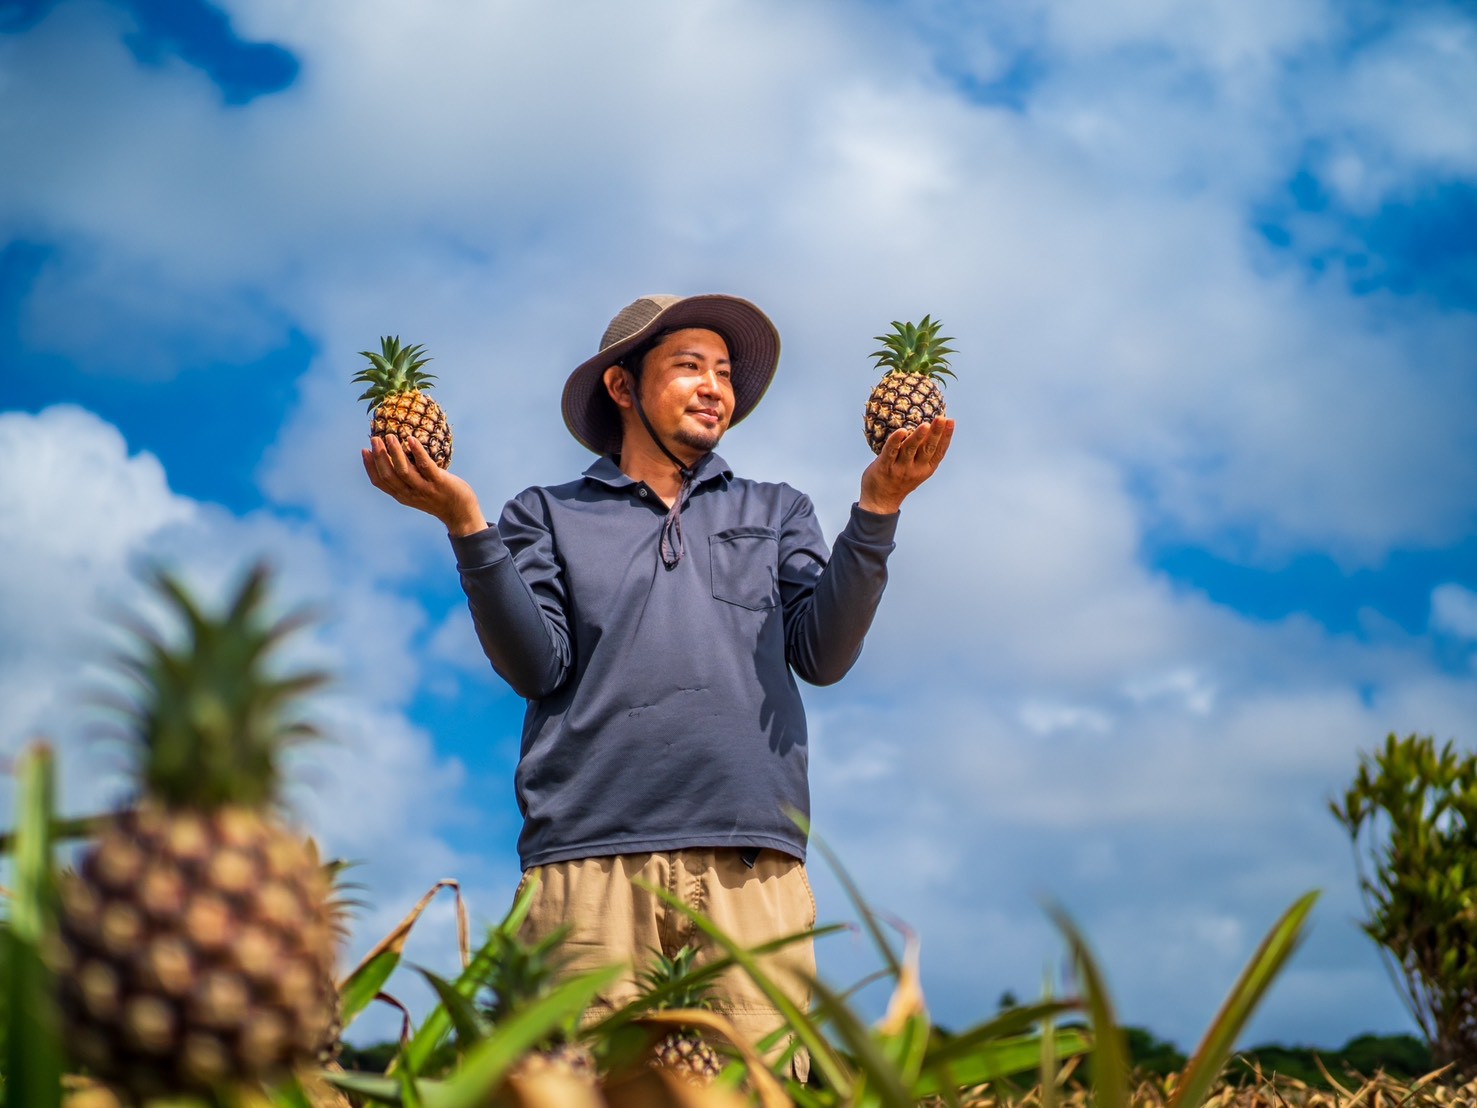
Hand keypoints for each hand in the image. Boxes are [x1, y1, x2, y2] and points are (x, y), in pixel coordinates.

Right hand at [362, 434, 486, 535]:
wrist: (461, 514)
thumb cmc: (439, 498)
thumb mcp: (417, 492)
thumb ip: (406, 480)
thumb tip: (398, 456)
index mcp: (402, 495)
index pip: (380, 482)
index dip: (370, 466)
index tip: (365, 450)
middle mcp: (410, 494)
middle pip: (388, 475)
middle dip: (379, 456)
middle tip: (375, 439)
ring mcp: (424, 489)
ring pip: (404, 470)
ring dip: (395, 452)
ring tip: (390, 437)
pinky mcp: (439, 482)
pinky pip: (426, 466)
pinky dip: (417, 452)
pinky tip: (411, 440)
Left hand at [858, 418, 954, 514]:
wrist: (880, 502)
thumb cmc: (898, 481)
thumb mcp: (915, 470)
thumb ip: (921, 454)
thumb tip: (926, 428)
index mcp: (926, 469)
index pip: (939, 451)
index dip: (946, 436)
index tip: (951, 421)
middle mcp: (915, 469)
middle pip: (928, 449)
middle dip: (936, 433)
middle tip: (941, 418)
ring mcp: (900, 469)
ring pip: (910, 449)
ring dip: (918, 437)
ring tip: (925, 424)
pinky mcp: (884, 467)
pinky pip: (890, 451)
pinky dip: (896, 441)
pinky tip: (901, 431)